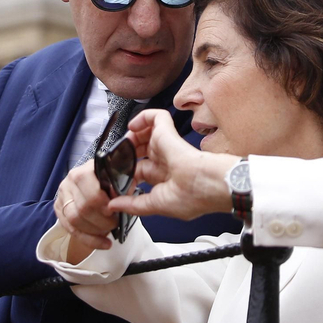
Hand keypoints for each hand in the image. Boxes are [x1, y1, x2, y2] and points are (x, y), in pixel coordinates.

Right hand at [52, 162, 119, 263]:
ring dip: (95, 231)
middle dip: (102, 221)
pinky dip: (89, 240)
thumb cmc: (110, 180)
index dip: (104, 205)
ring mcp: (62, 196)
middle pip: (83, 208)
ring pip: (75, 220)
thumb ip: (122, 185)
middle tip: (115, 224)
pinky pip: (71, 230)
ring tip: (110, 232)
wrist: (95, 181)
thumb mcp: (119, 177)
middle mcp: (70, 181)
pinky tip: (104, 244)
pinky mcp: (59, 210)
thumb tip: (120, 196)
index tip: (115, 211)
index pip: (92, 192)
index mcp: (85, 170)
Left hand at [109, 110, 237, 222]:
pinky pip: (154, 117)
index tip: (114, 179)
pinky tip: (132, 127)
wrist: (210, 183)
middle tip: (112, 161)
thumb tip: (114, 206)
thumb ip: (134, 205)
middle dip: (124, 155)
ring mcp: (166, 144)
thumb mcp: (158, 205)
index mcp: (164, 178)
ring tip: (119, 145)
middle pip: (139, 151)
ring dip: (129, 137)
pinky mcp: (167, 131)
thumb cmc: (195, 196)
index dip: (126, 173)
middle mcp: (164, 160)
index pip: (140, 171)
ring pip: (144, 133)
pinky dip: (142, 118)